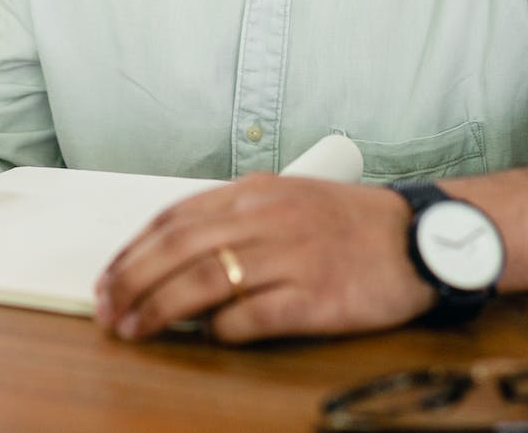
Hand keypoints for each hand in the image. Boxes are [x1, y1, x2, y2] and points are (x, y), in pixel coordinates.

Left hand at [92, 175, 431, 343]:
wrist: (420, 237)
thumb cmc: (350, 223)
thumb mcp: (286, 200)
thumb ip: (233, 219)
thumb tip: (176, 254)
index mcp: (254, 191)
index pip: (174, 217)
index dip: (132, 249)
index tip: (108, 276)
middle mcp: (267, 218)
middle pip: (178, 248)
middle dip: (131, 281)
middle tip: (107, 309)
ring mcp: (292, 256)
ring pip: (205, 280)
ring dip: (160, 308)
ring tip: (135, 328)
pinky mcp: (316, 296)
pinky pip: (253, 315)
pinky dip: (221, 327)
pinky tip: (206, 335)